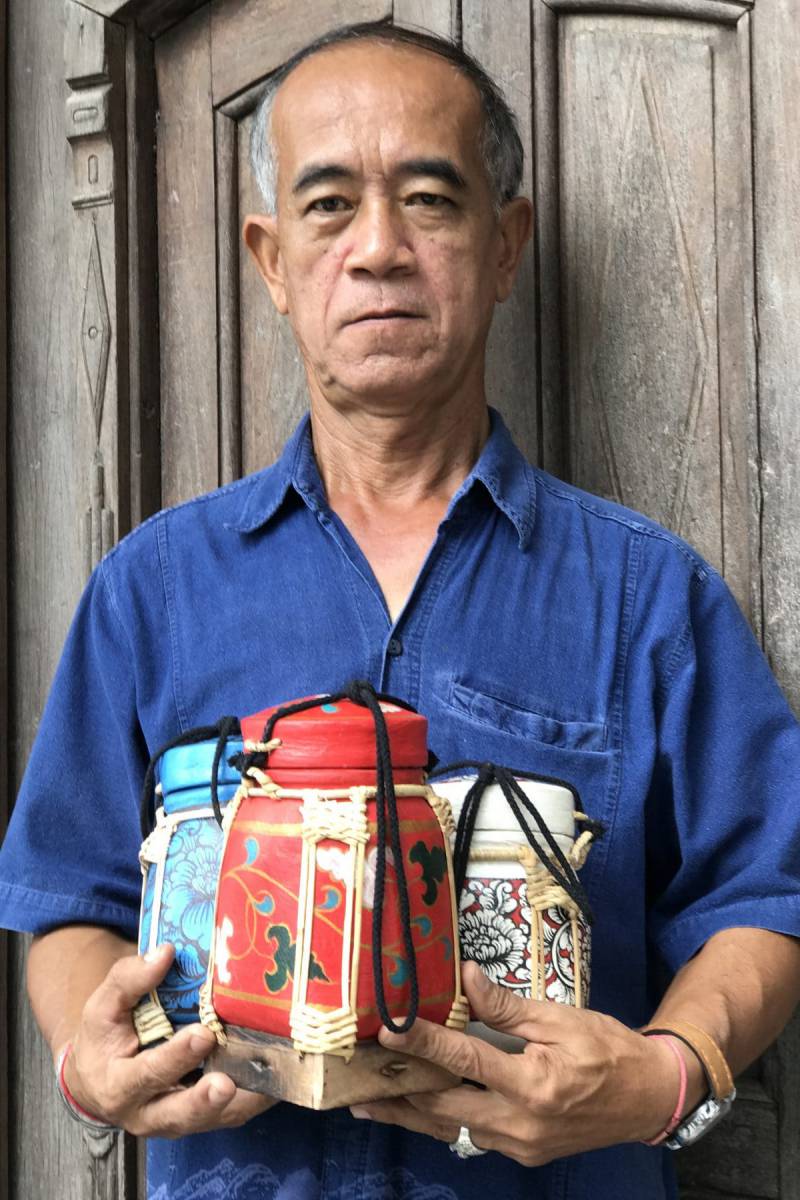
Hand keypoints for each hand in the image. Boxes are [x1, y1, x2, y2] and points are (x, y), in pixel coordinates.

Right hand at [62, 943, 275, 1136]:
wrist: (100, 1080)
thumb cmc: (105, 1038)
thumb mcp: (102, 1007)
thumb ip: (128, 980)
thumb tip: (166, 952)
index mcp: (118, 1085)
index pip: (146, 1075)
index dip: (175, 1057)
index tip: (202, 1034)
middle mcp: (147, 1113)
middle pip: (178, 1114)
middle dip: (204, 1100)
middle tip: (226, 1083)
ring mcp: (177, 1120)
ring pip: (211, 1119)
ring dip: (239, 1102)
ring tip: (264, 1083)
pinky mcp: (202, 1119)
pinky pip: (231, 1115)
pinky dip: (254, 1098)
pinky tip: (277, 1076)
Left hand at [350, 962, 699, 1165]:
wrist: (648, 1099)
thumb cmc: (609, 1050)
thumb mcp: (562, 1019)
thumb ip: (508, 1006)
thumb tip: (465, 978)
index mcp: (534, 1084)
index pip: (463, 1059)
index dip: (422, 1043)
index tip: (388, 1028)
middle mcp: (520, 1123)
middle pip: (442, 1106)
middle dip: (397, 1093)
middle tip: (357, 1077)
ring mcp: (519, 1145)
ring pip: (449, 1128)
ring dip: (408, 1115)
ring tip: (366, 1103)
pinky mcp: (522, 1153)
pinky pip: (469, 1136)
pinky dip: (439, 1122)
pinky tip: (415, 1110)